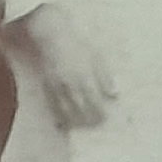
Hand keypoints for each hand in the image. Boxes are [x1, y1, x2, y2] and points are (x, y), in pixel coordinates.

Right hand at [18, 4, 115, 129]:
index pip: (94, 102)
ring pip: (65, 110)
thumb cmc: (77, 44)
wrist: (53, 35)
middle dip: (87, 120)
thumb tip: (114, 94)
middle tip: (93, 124)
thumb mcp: (96, 56)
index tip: (104, 118)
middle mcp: (71, 84)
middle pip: (80, 109)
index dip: (100, 113)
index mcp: (85, 77)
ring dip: (72, 121)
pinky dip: (57, 115)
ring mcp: (57, 86)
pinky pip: (52, 105)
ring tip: (79, 125)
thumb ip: (105, 77)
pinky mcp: (47, 85)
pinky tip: (62, 122)